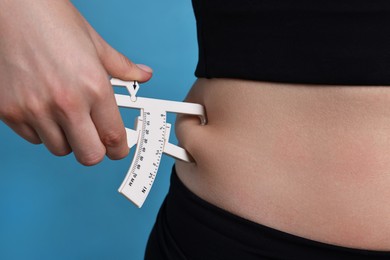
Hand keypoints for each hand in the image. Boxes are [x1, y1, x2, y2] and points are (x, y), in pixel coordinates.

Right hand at [0, 0, 152, 164]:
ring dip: (68, 139)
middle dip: (96, 150)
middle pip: (90, 155)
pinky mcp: (9, 112)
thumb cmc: (52, 21)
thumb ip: (124, 68)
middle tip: (95, 137)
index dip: (119, 149)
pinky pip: (33, 139)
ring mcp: (35, 109)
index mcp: (93, 87)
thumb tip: (143, 75)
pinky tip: (45, 109)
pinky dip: (42, 131)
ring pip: (60, 149)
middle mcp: (66, 103)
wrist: (11, 7)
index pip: (114, 138)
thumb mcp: (97, 44)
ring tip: (67, 115)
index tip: (118, 148)